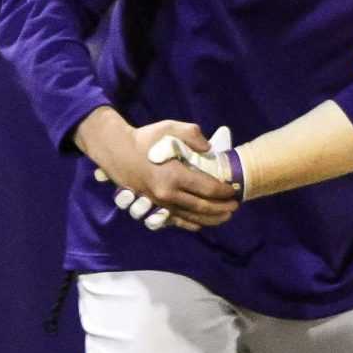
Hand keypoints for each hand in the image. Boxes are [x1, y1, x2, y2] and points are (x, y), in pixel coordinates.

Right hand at [85, 117, 237, 232]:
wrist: (117, 151)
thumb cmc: (145, 139)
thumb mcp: (169, 128)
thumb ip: (193, 135)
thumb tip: (209, 149)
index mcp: (174, 175)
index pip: (208, 188)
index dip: (224, 191)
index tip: (234, 190)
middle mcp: (168, 193)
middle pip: (202, 207)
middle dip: (222, 208)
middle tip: (235, 206)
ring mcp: (160, 203)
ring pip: (190, 217)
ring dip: (210, 219)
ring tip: (225, 217)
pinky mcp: (153, 206)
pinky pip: (175, 220)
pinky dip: (190, 224)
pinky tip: (200, 225)